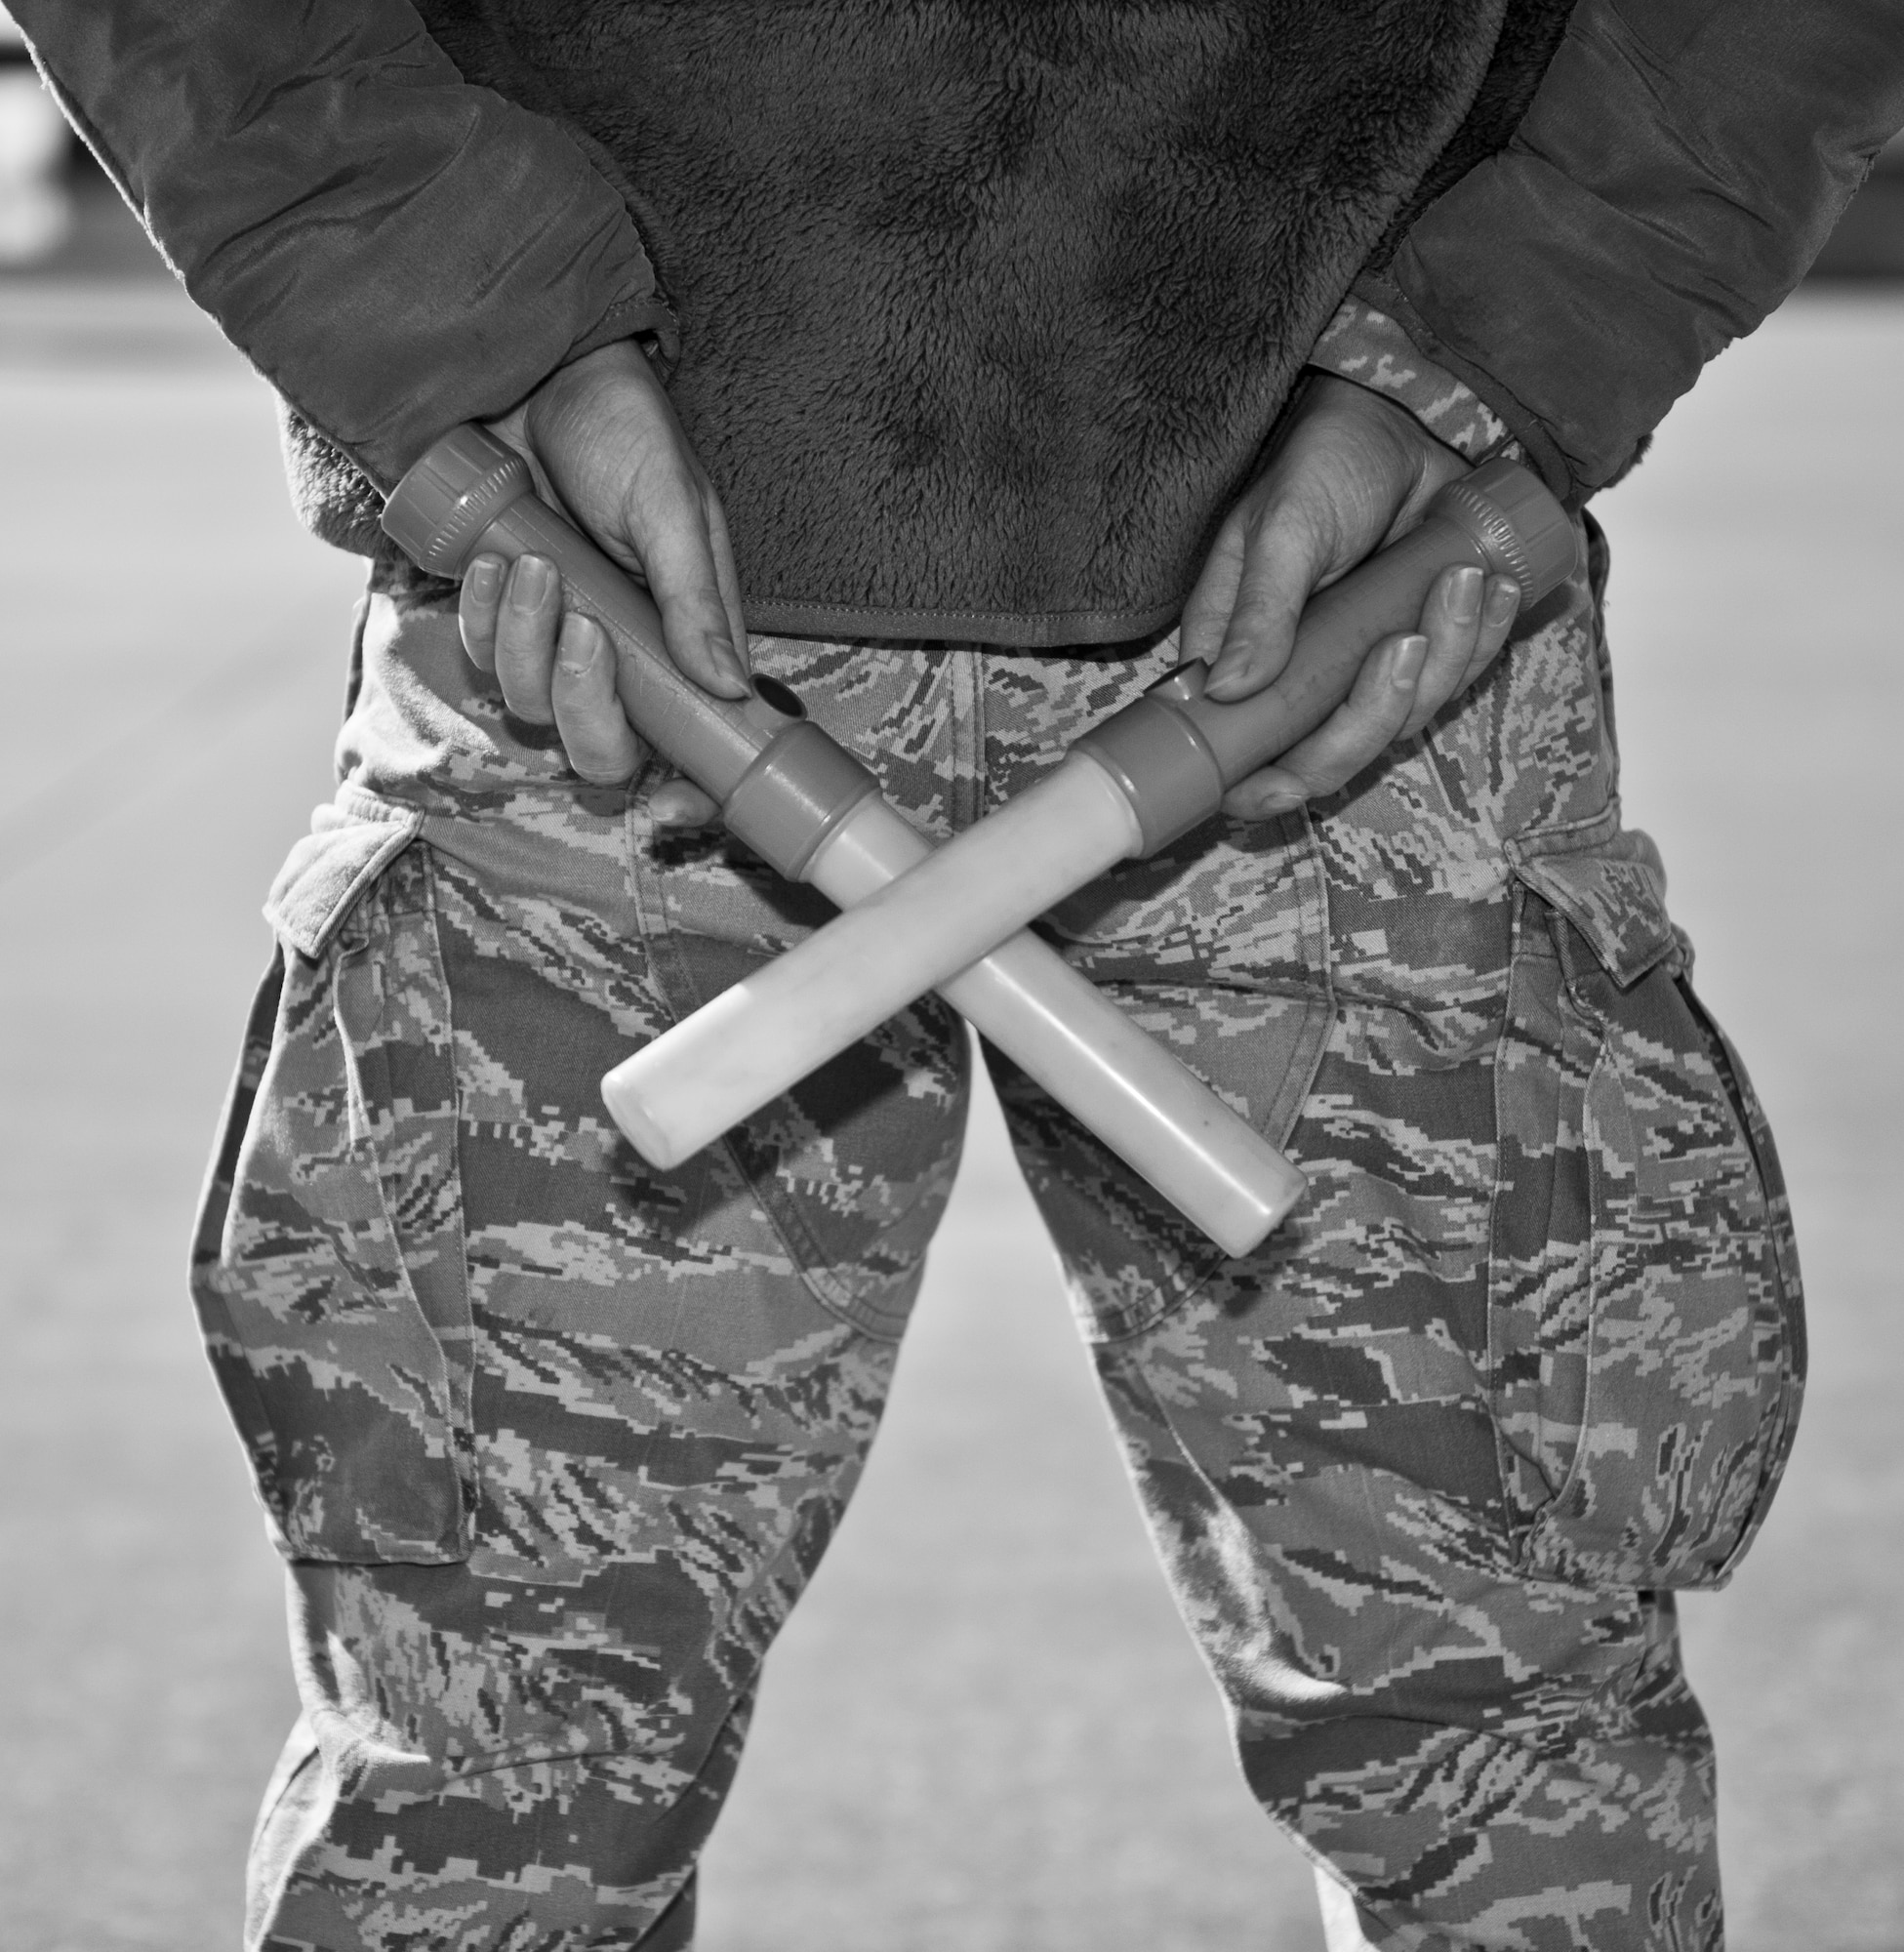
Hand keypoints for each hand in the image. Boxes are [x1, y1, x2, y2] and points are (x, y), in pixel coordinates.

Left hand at [458, 339, 742, 822]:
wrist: (531, 368)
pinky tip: (489, 557)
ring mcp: (553, 641)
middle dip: (583, 704)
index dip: (689, 796)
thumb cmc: (621, 428)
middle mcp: (622, 657)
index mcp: (685, 643)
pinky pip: (479, 655)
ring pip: (532, 705)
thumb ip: (696, 598)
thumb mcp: (673, 505)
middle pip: (603, 749)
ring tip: (529, 561)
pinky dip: (479, 615)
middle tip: (581, 629)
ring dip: (523, 642)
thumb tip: (730, 689)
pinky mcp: (495, 614)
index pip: (695, 744)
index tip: (672, 812)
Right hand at [1180, 374, 1521, 819]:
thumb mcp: (1285, 526)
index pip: (1237, 752)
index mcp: (1237, 655)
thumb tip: (1225, 691)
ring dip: (1444, 658)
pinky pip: (1456, 681)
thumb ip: (1259, 609)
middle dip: (1374, 714)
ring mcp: (1362, 668)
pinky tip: (1495, 585)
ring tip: (1462, 577)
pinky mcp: (1425, 650)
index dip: (1256, 786)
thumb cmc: (1327, 460)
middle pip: (1327, 756)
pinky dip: (1482, 641)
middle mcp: (1297, 676)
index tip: (1283, 786)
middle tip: (1405, 643)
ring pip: (1401, 721)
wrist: (1412, 415)